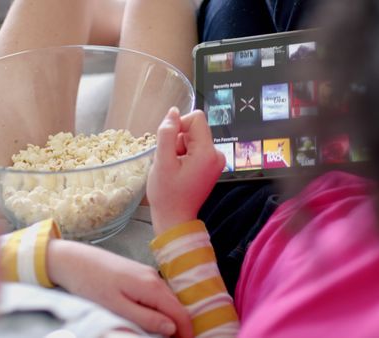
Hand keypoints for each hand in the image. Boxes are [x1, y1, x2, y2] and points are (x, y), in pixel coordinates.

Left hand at [47, 240, 192, 337]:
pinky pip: (158, 294)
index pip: (180, 312)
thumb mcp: (117, 307)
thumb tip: (171, 328)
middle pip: (177, 306)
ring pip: (168, 300)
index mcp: (151, 287)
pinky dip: (161, 308)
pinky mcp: (140, 274)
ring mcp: (148, 274)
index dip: (186, 331)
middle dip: (180, 326)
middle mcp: (154, 278)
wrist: (75, 260)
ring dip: (171, 318)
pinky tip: (154, 318)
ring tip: (166, 335)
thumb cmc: (92, 284)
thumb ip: (146, 318)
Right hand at [147, 107, 224, 233]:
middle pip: (195, 128)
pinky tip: (180, 171)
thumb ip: (167, 133)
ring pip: (193, 138)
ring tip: (175, 168)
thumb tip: (173, 112)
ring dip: (180, 149)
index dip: (179, 126)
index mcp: (208, 152)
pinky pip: (196, 148)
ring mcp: (216, 161)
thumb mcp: (162, 161)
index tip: (170, 145)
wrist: (175, 218)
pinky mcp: (211, 165)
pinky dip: (185, 155)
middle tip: (171, 161)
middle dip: (178, 140)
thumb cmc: (167, 194)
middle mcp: (217, 154)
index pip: (196, 118)